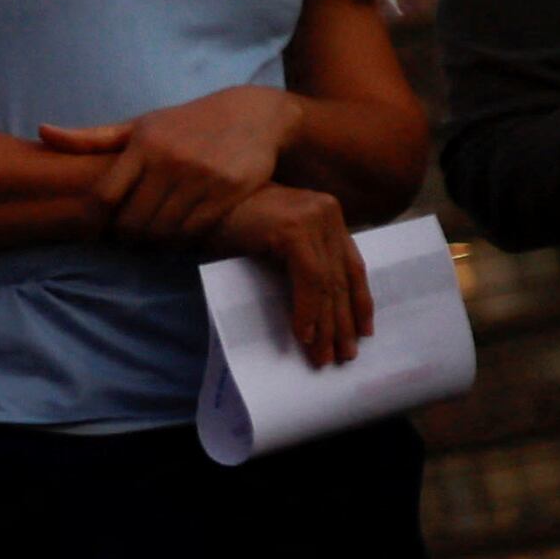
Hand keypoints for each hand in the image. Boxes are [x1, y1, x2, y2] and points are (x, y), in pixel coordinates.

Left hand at [37, 83, 300, 246]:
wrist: (255, 116)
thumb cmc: (186, 123)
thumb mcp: (140, 125)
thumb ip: (91, 138)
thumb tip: (41, 131)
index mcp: (144, 145)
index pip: (105, 196)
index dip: (99, 219)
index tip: (103, 223)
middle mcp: (171, 160)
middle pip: (133, 221)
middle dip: (127, 235)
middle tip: (129, 237)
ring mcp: (202, 177)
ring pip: (163, 230)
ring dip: (154, 242)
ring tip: (153, 236)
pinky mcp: (229, 191)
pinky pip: (194, 231)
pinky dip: (182, 240)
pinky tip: (180, 233)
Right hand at [224, 185, 373, 366]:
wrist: (196, 203)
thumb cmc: (229, 225)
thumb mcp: (276, 242)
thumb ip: (301, 260)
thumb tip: (321, 307)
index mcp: (327, 213)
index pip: (353, 264)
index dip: (359, 301)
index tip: (362, 331)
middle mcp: (327, 212)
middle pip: (342, 277)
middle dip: (342, 321)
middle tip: (343, 355)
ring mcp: (313, 218)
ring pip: (328, 283)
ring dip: (326, 324)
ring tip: (323, 355)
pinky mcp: (295, 229)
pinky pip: (309, 280)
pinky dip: (307, 310)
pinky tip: (305, 335)